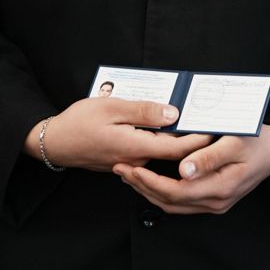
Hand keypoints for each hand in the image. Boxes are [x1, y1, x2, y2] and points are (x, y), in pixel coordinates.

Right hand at [24, 97, 211, 172]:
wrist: (52, 143)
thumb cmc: (79, 123)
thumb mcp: (112, 108)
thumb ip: (144, 111)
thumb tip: (173, 113)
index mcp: (135, 147)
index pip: (178, 150)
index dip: (199, 141)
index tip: (217, 130)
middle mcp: (136, 159)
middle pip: (172, 151)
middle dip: (193, 138)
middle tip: (212, 122)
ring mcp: (130, 161)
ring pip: (160, 150)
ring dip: (178, 138)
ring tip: (196, 120)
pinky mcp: (124, 158)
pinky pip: (148, 149)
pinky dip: (161, 139)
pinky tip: (168, 124)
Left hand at [113, 124, 269, 214]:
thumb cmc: (256, 140)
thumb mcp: (234, 142)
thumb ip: (208, 157)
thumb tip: (182, 171)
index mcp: (220, 187)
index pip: (174, 191)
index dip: (148, 182)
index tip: (129, 168)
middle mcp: (216, 201)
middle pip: (169, 202)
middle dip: (141, 187)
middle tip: (120, 169)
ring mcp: (215, 203)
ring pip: (173, 205)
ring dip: (148, 191)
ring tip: (129, 174)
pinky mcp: (214, 200)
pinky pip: (182, 202)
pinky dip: (162, 192)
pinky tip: (151, 180)